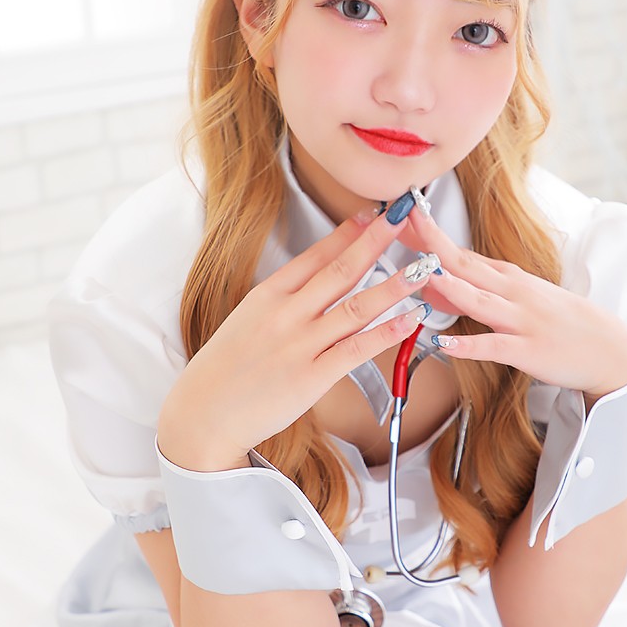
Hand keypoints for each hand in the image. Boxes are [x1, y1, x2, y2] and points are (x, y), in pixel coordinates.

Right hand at [157, 209, 432, 465]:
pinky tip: (410, 318)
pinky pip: (357, 348)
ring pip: (356, 307)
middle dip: (376, 241)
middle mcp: (286, 313)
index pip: (316, 255)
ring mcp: (300, 344)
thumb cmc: (227, 369)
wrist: (203, 413)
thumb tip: (319, 279)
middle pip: (341, 270)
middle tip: (404, 217)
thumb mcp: (247, 319)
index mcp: (268, 295)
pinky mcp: (312, 377)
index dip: (349, 232)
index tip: (373, 212)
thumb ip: (284, 300)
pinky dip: (387, 331)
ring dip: (394, 285)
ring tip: (424, 267)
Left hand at [396, 206, 626, 397]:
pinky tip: (447, 343)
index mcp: (508, 277)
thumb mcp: (522, 294)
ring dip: (449, 286)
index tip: (403, 215)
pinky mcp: (529, 350)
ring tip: (421, 274)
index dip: (430, 235)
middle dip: (432, 244)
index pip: (462, 252)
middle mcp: (513, 292)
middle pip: (466, 265)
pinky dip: (470, 345)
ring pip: (479, 300)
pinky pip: (495, 347)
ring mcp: (521, 320)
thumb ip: (481, 286)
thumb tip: (441, 277)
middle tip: (400, 222)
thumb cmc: (561, 320)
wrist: (608, 347)